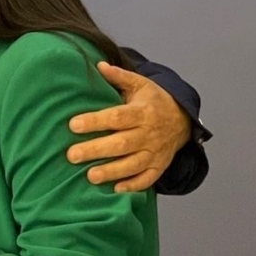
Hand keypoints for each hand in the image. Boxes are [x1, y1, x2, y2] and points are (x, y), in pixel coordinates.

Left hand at [66, 62, 190, 192]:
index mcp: (142, 111)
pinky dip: (133, 185)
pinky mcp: (159, 166)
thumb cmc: (153, 100)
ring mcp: (155, 152)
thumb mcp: (140, 84)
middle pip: (121, 144)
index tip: (73, 124)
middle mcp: (149, 133)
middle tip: (72, 155)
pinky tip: (115, 189)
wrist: (183, 119)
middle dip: (96, 150)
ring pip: (133, 164)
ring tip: (90, 176)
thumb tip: (99, 65)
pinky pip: (148, 179)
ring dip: (112, 171)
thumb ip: (119, 76)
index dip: (95, 121)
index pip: (117, 117)